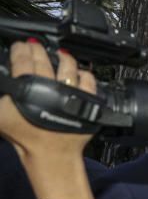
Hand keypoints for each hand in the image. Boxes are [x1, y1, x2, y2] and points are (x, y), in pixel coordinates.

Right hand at [0, 41, 96, 159]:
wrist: (51, 153)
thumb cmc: (25, 136)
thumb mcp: (0, 114)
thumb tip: (0, 83)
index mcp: (27, 86)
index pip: (22, 59)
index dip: (19, 49)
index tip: (19, 45)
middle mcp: (51, 86)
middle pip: (43, 60)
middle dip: (37, 50)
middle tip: (34, 45)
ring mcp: (71, 92)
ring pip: (68, 67)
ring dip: (63, 57)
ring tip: (59, 53)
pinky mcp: (87, 101)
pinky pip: (88, 81)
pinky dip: (84, 74)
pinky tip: (80, 72)